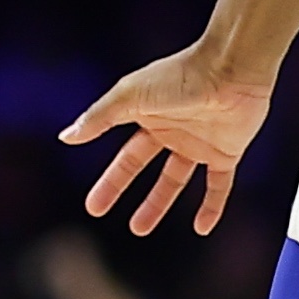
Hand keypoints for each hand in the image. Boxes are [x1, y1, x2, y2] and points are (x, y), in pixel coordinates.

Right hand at [61, 49, 273, 237]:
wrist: (231, 69)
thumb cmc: (180, 76)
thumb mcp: (130, 96)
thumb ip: (99, 118)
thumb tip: (67, 137)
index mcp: (148, 116)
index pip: (124, 156)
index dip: (109, 181)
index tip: (92, 205)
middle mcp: (171, 130)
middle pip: (142, 166)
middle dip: (122, 188)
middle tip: (99, 213)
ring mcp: (199, 142)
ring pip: (176, 180)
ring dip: (158, 203)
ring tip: (139, 229)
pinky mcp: (227, 151)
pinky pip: (219, 185)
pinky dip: (212, 206)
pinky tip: (203, 228)